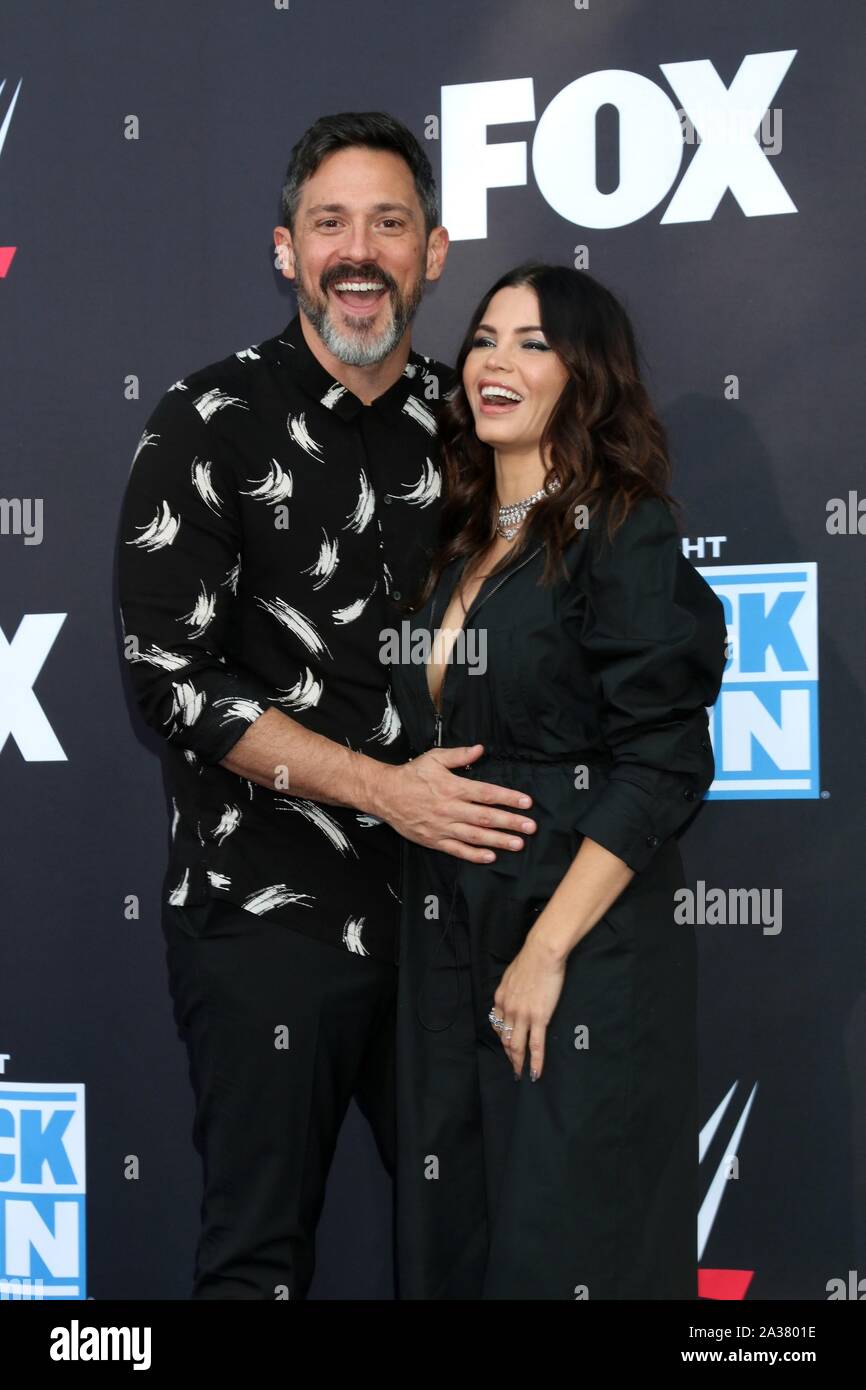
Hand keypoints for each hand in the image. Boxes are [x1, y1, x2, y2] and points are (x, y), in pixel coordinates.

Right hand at [372, 743, 535, 862]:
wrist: (385, 794)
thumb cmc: (411, 775)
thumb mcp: (434, 758)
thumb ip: (459, 755)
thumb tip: (480, 750)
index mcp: (453, 787)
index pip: (487, 793)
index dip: (508, 798)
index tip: (526, 802)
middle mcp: (450, 808)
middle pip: (486, 817)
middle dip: (510, 822)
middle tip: (530, 827)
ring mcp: (443, 826)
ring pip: (475, 836)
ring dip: (498, 841)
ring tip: (518, 844)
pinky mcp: (434, 840)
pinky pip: (457, 850)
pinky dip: (474, 855)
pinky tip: (490, 857)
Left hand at [491, 929, 566, 1080]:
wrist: (542, 954)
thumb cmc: (530, 960)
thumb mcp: (511, 975)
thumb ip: (510, 989)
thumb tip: (513, 996)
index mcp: (500, 998)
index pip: (497, 1024)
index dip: (502, 1037)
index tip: (506, 1045)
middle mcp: (508, 1010)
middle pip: (505, 1039)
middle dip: (508, 1055)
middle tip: (513, 1067)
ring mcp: (522, 1016)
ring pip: (517, 1046)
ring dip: (518, 1062)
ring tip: (521, 1074)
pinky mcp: (539, 1018)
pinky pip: (536, 1045)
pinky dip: (535, 1061)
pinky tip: (535, 1072)